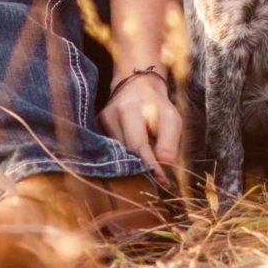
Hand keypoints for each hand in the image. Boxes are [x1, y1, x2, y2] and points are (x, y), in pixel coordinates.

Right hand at [96, 69, 180, 185]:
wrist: (135, 86)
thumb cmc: (156, 104)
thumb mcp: (171, 117)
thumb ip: (169, 140)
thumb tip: (165, 163)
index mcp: (129, 110)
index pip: (138, 144)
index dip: (149, 164)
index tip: (162, 180)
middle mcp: (110, 117)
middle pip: (125, 152)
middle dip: (142, 168)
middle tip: (157, 180)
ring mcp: (100, 123)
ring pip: (117, 154)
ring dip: (133, 164)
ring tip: (148, 170)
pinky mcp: (96, 129)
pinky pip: (111, 150)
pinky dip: (124, 158)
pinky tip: (134, 162)